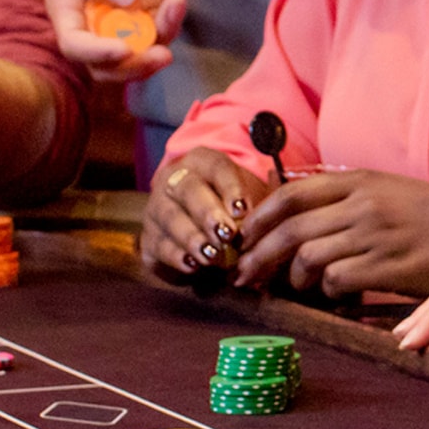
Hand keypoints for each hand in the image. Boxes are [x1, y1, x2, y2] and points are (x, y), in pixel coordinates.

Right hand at [41, 0, 182, 85]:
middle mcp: (92, 22)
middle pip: (109, 64)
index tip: (123, 48)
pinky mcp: (145, 9)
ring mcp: (120, 19)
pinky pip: (161, 24)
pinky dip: (175, 13)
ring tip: (177, 1)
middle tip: (163, 55)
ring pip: (142, 48)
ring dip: (164, 34)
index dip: (96, 54)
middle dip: (136, 65)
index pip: (75, 45)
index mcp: (66, 9)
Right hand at [140, 146, 254, 284]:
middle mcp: (175, 179)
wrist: (202, 233)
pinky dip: (175, 256)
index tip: (243, 210)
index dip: (230, 188)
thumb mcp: (252, 200)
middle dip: (207, 213)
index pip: (216, 167)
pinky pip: (157, 244)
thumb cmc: (233, 212)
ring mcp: (157, 207)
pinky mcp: (149, 237)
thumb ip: (265, 202)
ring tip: (211, 255)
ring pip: (169, 216)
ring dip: (191, 237)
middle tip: (226, 234)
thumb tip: (278, 204)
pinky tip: (192, 265)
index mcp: (203, 162)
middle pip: (187, 189)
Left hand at [234, 170, 428, 299]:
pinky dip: (326, 292)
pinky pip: (337, 282)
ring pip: (307, 258)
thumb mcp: (390, 191)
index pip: (291, 194)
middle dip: (259, 256)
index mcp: (361, 181)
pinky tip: (334, 295)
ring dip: (293, 279)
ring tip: (293, 289)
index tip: (243, 237)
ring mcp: (376, 235)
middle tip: (246, 276)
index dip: (258, 218)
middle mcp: (364, 204)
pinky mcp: (389, 268)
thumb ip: (348, 196)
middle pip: (290, 230)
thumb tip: (299, 212)